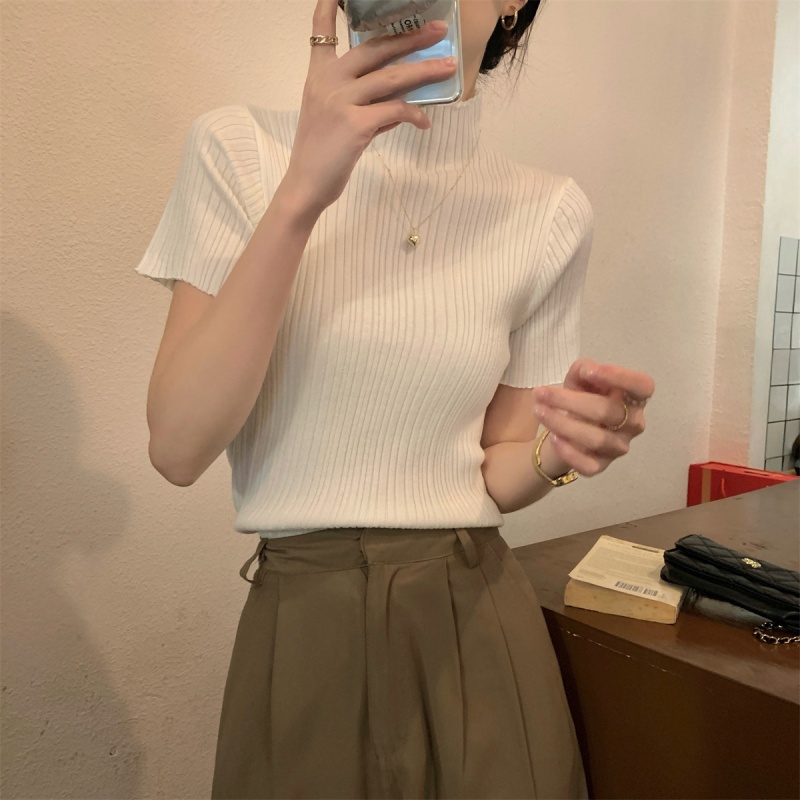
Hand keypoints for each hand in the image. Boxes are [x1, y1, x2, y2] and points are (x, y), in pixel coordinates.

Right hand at [283, 0, 457, 215]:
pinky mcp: (354, 124)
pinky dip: (413, 115)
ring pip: (391, 77)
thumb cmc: (322, 156)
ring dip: (424, 71)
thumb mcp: (337, 122)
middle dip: (409, 37)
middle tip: (437, 30)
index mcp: (318, 76)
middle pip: (374, 49)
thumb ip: (366, 106)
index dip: (329, 7)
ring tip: (447, 68)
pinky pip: (394, 111)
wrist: (305, 186)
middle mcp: (328, 81)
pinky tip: (424, 122)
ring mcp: (340, 101)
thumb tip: (401, 104)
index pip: (321, 32)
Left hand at [531, 358, 654, 477]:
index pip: (643, 387)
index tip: (590, 372)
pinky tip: (553, 437)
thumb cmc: (581, 396)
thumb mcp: (580, 377)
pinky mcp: (602, 465)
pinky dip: (568, 452)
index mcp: (634, 397)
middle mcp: (633, 423)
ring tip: (538, 410)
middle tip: (541, 392)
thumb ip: (584, 369)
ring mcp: (619, 446)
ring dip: (562, 423)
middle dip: (570, 401)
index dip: (620, 378)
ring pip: (596, 438)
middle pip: (609, 412)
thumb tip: (588, 370)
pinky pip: (588, 465)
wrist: (567, 426)